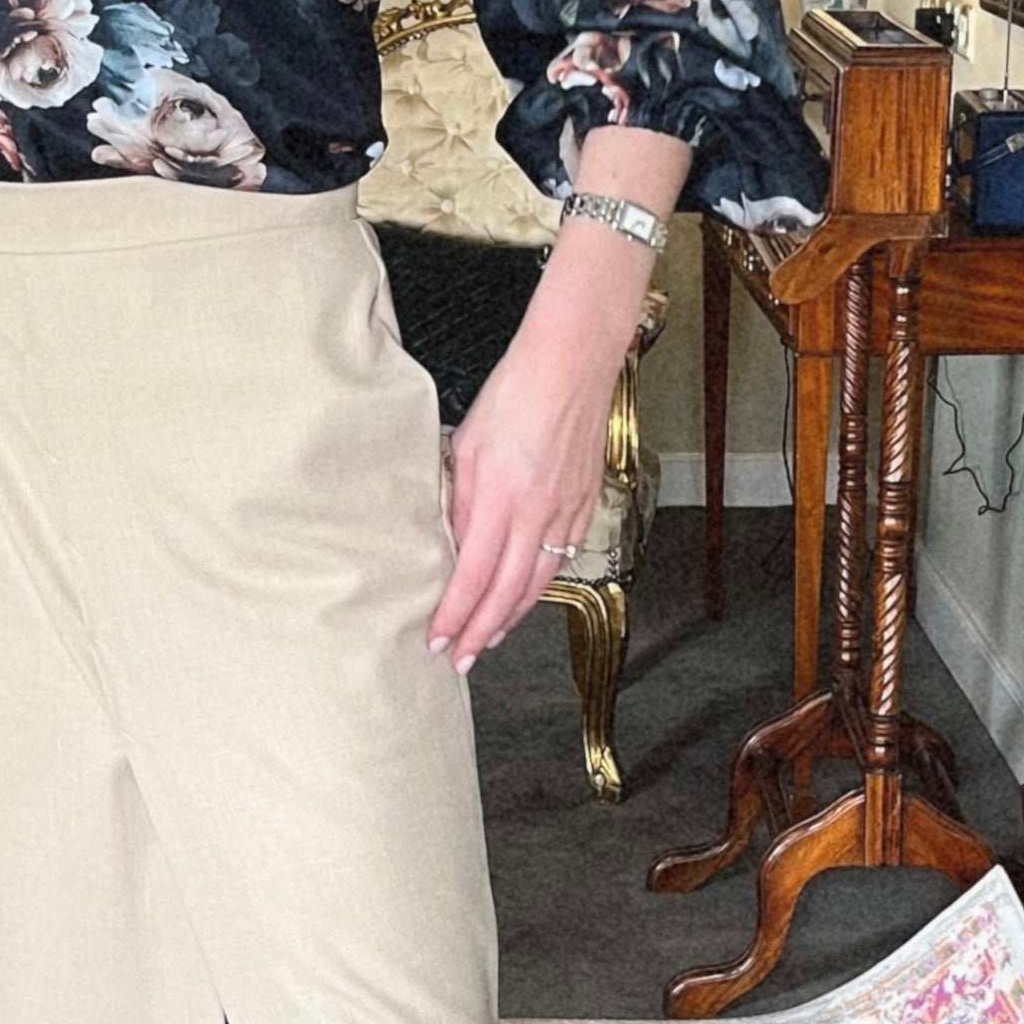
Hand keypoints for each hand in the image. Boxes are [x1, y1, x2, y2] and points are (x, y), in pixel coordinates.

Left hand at [425, 323, 630, 673]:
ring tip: (489, 638)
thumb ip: (461, 501)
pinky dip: (540, 586)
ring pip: (538, 583)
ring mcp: (567, 513)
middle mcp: (538, 515)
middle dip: (481, 632)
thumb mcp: (468, 444)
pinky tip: (526, 595)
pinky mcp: (585, 504)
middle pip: (508, 593)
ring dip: (511, 617)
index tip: (438, 640)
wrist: (572, 364)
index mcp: (502, 499)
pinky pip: (562, 559)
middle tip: (461, 659)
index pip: (473, 577)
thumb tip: (454, 546)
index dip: (455, 615)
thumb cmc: (514, 394)